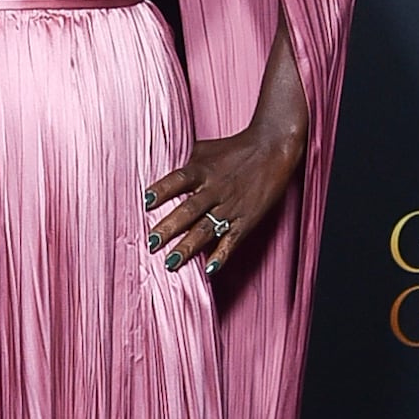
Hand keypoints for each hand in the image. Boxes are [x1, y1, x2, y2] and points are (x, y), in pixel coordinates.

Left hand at [145, 118, 304, 276]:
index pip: (178, 180)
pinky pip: (232, 240)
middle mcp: (215, 189)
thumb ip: (182, 161)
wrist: (272, 148)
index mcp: (202, 170)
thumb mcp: (204, 149)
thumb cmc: (233, 148)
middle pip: (189, 210)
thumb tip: (155, 168)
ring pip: (206, 229)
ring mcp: (231, 206)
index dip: (162, 191)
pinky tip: (209, 269)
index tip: (146, 202)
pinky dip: (221, 255)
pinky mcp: (246, 219)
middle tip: (151, 243)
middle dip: (169, 228)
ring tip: (171, 262)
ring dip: (187, 247)